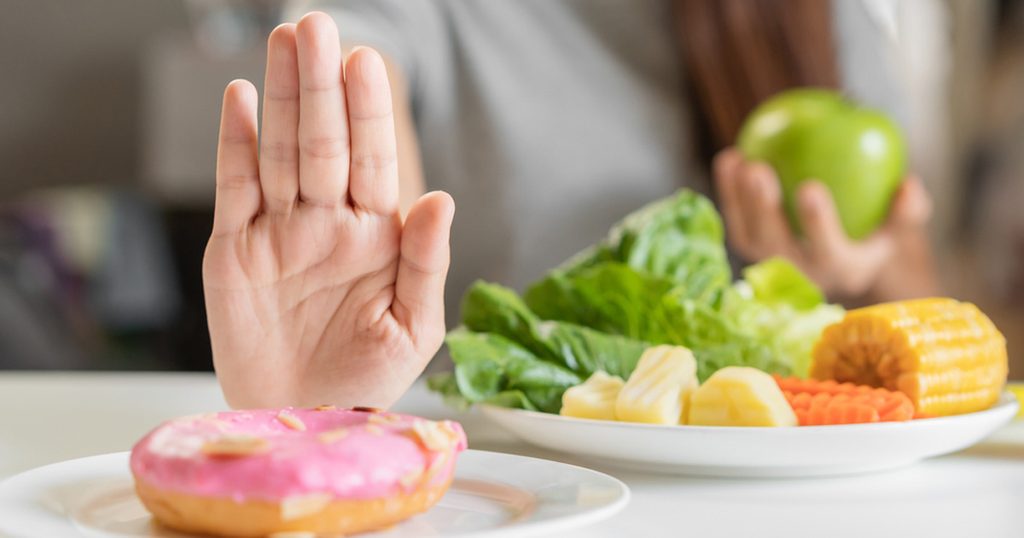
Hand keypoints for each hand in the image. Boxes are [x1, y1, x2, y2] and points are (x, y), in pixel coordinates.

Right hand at [203, 13, 453, 408]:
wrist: (303, 420)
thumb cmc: (366, 379)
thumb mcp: (412, 328)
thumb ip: (425, 262)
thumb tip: (441, 198)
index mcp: (375, 236)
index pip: (373, 160)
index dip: (368, 113)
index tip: (366, 63)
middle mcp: (327, 223)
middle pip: (322, 143)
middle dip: (320, 87)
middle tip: (316, 27)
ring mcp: (279, 232)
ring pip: (279, 153)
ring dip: (281, 98)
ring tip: (284, 42)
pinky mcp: (234, 250)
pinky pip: (234, 188)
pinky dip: (235, 145)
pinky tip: (242, 100)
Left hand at [713, 148, 932, 298]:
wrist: (842, 248)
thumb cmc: (875, 227)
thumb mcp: (899, 223)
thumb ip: (909, 208)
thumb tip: (909, 184)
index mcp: (842, 270)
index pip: (829, 251)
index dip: (817, 223)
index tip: (810, 185)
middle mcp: (803, 275)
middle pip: (776, 246)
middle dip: (763, 210)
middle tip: (759, 169)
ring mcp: (772, 264)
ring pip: (749, 236)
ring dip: (738, 200)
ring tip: (739, 159)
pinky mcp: (751, 249)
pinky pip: (736, 220)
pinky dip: (729, 191)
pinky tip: (730, 156)